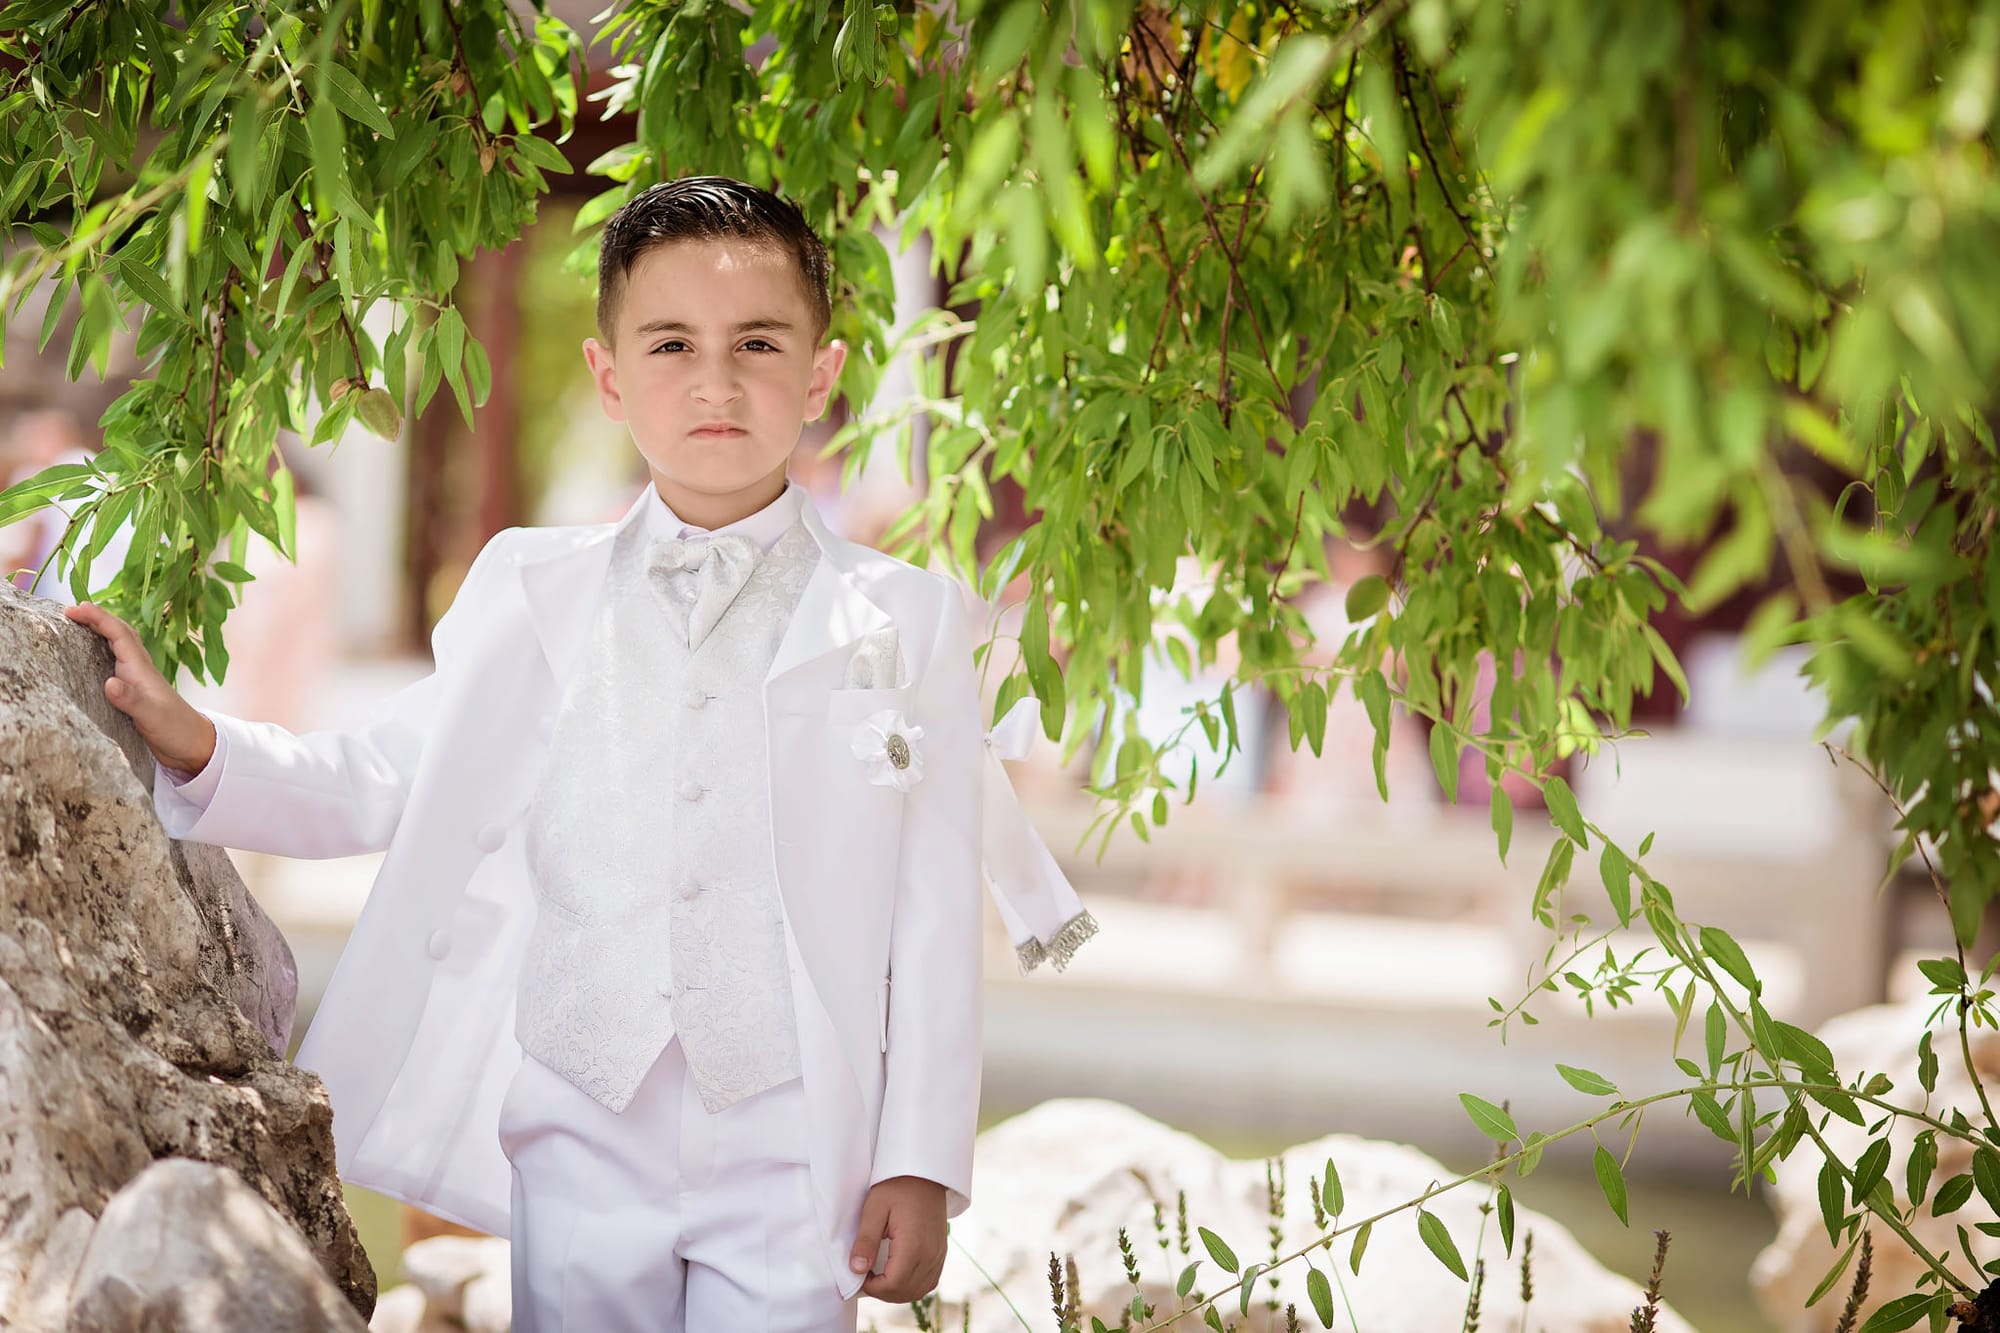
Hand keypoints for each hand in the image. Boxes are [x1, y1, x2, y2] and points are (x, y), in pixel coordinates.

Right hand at [63, 602, 215, 774]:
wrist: (193, 747)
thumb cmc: (177, 730)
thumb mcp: (152, 716)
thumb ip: (131, 700)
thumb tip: (109, 683)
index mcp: (141, 669)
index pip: (119, 634)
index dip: (98, 619)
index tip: (75, 608)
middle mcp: (138, 670)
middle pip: (118, 634)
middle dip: (96, 619)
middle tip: (70, 611)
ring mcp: (135, 681)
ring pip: (116, 648)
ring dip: (99, 633)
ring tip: (75, 626)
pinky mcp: (131, 694)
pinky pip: (112, 665)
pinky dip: (99, 655)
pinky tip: (87, 660)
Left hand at [848, 1175, 947, 1302]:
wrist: (925, 1173)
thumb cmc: (897, 1186)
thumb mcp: (874, 1209)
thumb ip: (865, 1241)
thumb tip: (856, 1270)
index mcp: (913, 1244)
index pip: (893, 1284)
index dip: (873, 1287)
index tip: (860, 1274)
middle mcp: (930, 1254)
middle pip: (906, 1292)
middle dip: (882, 1291)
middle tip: (866, 1276)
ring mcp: (939, 1254)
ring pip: (919, 1290)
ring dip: (897, 1291)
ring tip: (880, 1276)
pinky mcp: (941, 1252)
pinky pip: (929, 1281)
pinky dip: (912, 1285)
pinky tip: (898, 1274)